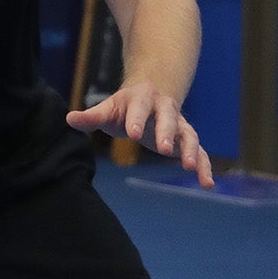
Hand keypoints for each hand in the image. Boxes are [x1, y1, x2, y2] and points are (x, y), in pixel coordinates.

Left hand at [66, 84, 213, 188]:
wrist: (152, 93)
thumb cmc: (125, 106)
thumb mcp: (108, 108)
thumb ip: (92, 116)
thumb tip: (69, 119)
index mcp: (142, 98)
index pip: (139, 107)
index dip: (135, 119)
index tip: (131, 134)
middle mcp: (165, 108)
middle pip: (169, 118)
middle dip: (167, 132)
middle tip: (165, 150)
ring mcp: (180, 123)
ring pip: (188, 135)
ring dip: (191, 150)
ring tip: (191, 168)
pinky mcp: (187, 138)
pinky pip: (199, 152)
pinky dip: (204, 166)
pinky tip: (207, 184)